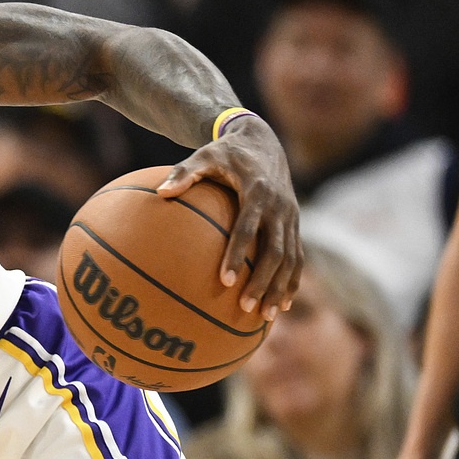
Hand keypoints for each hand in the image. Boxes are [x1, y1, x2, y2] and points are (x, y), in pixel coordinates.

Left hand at [158, 115, 300, 317]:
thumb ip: (184, 173)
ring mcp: (291, 217)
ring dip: (280, 288)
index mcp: (257, 192)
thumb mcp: (203, 155)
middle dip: (263, 281)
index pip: (248, 228)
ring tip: (267, 317)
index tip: (226, 280)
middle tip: (246, 307)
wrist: (262, 141)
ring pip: (291, 259)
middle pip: (276, 251)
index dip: (238, 255)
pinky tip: (283, 305)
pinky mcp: (294, 224)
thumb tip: (160, 192)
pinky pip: (298, 257)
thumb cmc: (225, 152)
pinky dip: (292, 281)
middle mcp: (280, 207)